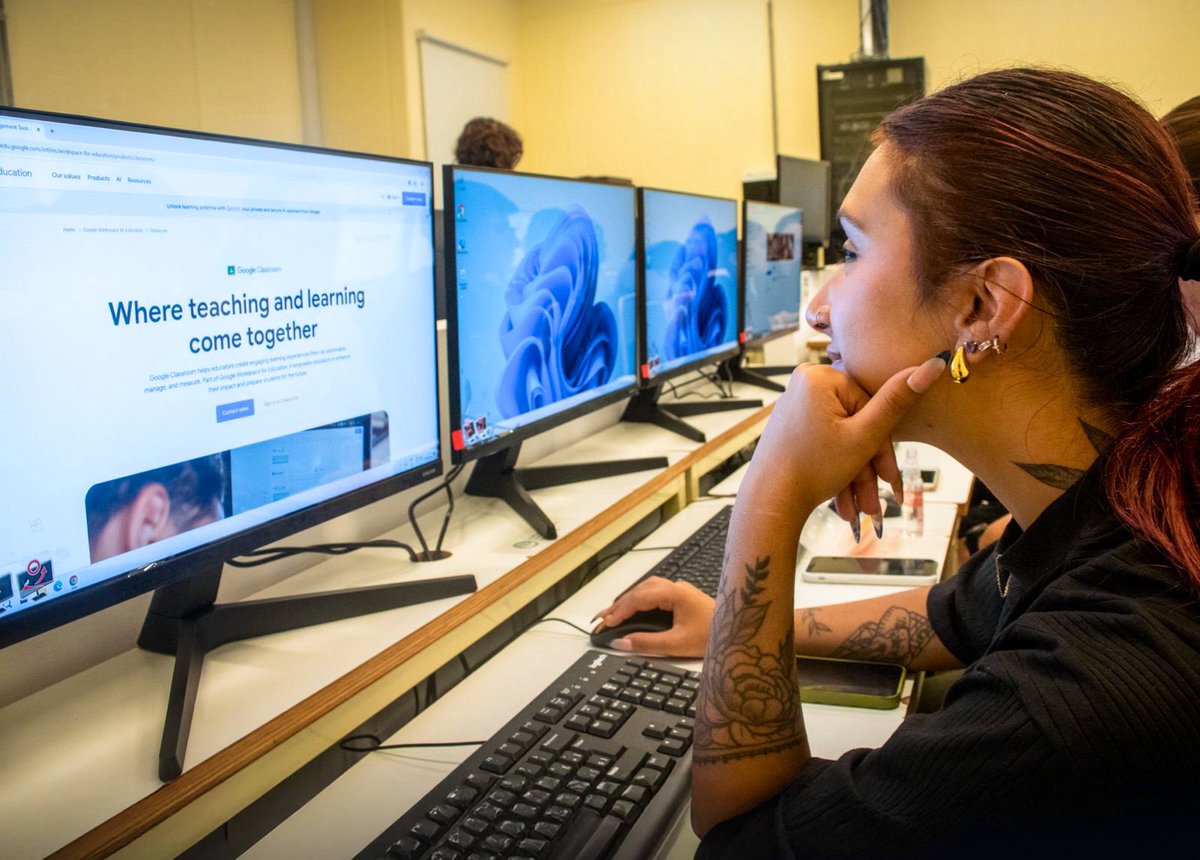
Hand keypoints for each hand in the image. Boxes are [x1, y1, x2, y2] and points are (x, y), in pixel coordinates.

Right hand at [592, 577, 714, 656]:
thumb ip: (647, 644)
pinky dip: (640, 600)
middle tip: (601, 619)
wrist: (738, 634)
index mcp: (675, 593)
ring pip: (646, 589)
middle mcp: (676, 587)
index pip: (638, 598)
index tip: (605, 624)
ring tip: (613, 613)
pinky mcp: (683, 597)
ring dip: (628, 600)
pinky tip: (634, 609)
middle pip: (639, 590)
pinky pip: (654, 593)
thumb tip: (622, 643)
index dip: (619, 611)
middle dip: (619, 605)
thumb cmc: (714, 636)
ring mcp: (680, 591)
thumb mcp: (677, 644)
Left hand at [740, 356, 946, 532]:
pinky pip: (825, 439)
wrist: (771, 501)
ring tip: (861, 508)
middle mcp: (804, 382)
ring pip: (841, 436)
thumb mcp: (863, 437)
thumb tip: (934, 363)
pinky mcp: (792, 421)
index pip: (870, 405)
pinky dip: (836, 466)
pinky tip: (844, 498)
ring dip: (855, 474)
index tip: (889, 478)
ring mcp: (795, 402)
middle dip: (868, 466)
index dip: (882, 446)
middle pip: (855, 422)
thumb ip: (897, 401)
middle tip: (877, 502)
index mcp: (820, 376)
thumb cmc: (811, 469)